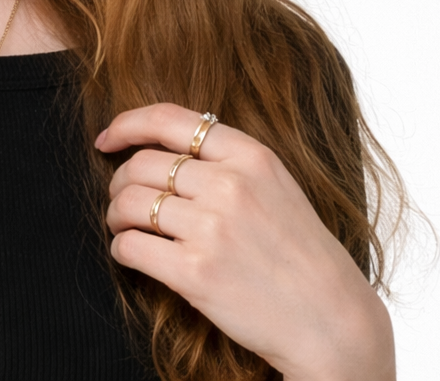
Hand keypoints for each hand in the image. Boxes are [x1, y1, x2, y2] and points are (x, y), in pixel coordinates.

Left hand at [96, 103, 394, 380]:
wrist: (332, 320)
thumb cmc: (301, 252)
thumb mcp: (275, 183)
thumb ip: (227, 158)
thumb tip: (162, 142)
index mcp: (250, 155)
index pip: (168, 119)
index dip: (127, 124)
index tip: (106, 138)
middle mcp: (230, 185)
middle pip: (141, 164)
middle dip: (119, 181)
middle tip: (120, 198)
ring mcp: (212, 228)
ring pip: (129, 202)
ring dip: (115, 214)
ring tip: (123, 225)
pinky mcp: (196, 272)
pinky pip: (131, 246)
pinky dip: (121, 248)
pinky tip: (130, 253)